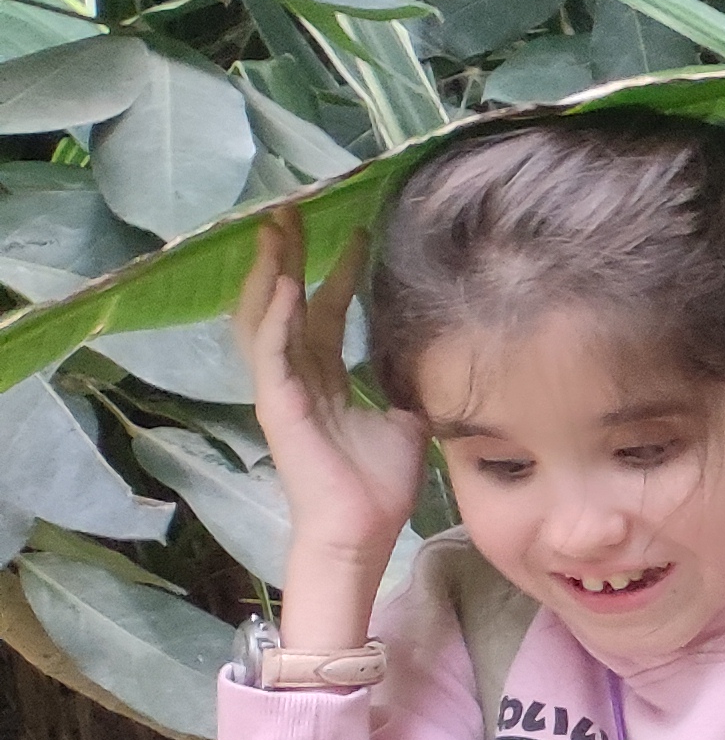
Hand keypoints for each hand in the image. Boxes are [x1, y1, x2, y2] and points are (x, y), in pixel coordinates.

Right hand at [227, 218, 426, 649]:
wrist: (363, 531)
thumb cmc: (379, 485)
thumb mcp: (405, 422)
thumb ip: (409, 388)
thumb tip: (442, 365)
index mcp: (326, 378)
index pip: (327, 312)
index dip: (338, 273)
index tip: (357, 232)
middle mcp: (299, 376)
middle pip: (288, 301)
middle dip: (291, 255)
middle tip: (294, 208)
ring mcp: (283, 389)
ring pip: (267, 317)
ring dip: (270, 272)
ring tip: (275, 229)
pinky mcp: (278, 406)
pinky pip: (272, 353)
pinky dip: (276, 318)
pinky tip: (283, 286)